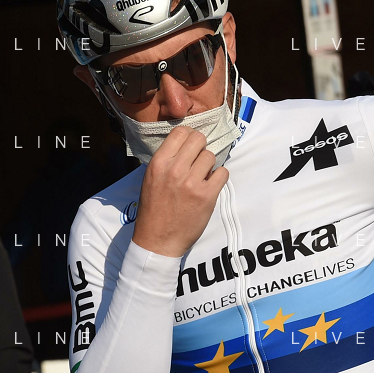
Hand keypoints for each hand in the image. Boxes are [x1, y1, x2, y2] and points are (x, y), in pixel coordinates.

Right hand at [131, 125, 228, 256]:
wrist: (158, 240)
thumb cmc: (154, 210)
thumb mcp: (151, 179)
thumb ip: (166, 161)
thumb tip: (186, 146)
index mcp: (159, 163)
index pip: (180, 132)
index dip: (189, 136)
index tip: (191, 146)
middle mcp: (175, 170)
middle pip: (199, 139)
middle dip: (201, 147)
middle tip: (199, 160)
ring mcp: (191, 183)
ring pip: (210, 155)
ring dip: (209, 165)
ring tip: (202, 176)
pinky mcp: (206, 196)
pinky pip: (222, 173)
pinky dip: (219, 177)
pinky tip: (210, 185)